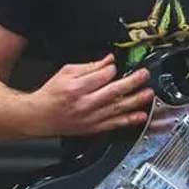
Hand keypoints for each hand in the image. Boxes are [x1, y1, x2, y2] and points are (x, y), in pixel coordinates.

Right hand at [28, 55, 153, 136]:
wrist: (40, 116)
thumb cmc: (52, 93)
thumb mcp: (66, 72)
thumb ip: (88, 66)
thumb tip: (108, 60)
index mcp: (77, 88)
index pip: (102, 76)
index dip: (112, 69)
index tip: (116, 66)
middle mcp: (85, 103)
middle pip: (114, 92)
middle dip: (132, 82)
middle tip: (144, 75)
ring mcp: (91, 117)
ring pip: (117, 108)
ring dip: (136, 101)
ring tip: (149, 94)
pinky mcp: (93, 128)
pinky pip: (114, 124)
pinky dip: (129, 120)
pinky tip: (140, 116)